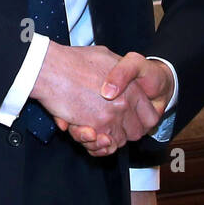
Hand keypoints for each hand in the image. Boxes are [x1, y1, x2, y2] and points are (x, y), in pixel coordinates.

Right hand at [33, 42, 159, 154]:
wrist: (54, 69)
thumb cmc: (76, 61)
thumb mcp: (107, 57)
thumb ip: (119, 72)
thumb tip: (121, 79)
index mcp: (133, 89)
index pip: (150, 117)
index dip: (141, 120)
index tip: (131, 119)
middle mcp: (125, 105)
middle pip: (136, 132)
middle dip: (125, 132)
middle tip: (112, 125)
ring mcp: (110, 118)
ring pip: (119, 141)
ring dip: (109, 139)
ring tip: (97, 129)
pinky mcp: (94, 128)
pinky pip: (102, 147)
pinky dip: (97, 146)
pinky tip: (90, 134)